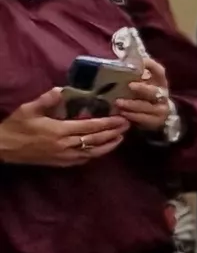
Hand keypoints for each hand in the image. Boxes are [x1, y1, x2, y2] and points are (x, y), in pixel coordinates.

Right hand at [0, 90, 124, 167]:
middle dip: (113, 132)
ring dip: (108, 145)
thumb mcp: (28, 109)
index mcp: (60, 131)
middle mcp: (65, 145)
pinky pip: (82, 159)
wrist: (3, 148)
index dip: (108, 123)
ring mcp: (64, 156)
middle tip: (128, 125)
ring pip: (92, 152)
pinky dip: (94, 154)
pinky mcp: (60, 163)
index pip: (90, 127)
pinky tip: (101, 150)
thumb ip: (46, 100)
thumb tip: (62, 89)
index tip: (121, 118)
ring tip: (120, 138)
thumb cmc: (16, 127)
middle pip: (95, 140)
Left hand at [105, 71, 172, 137]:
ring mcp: (161, 108)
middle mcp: (162, 94)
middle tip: (129, 85)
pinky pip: (145, 119)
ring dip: (132, 104)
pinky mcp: (157, 121)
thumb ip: (132, 77)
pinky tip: (123, 114)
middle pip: (154, 90)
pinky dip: (133, 116)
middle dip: (142, 88)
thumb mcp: (140, 84)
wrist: (155, 115)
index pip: (158, 71)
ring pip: (148, 106)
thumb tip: (117, 65)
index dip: (150, 66)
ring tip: (118, 103)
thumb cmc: (142, 96)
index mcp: (158, 82)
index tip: (140, 62)